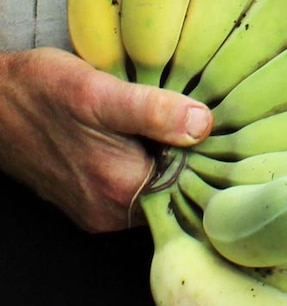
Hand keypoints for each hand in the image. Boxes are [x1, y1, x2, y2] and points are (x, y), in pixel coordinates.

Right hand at [0, 48, 212, 231]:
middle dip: (195, 165)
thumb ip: (153, 111)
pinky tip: (152, 140)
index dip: (214, 163)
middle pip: (178, 196)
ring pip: (158, 194)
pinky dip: (149, 169)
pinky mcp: (91, 203)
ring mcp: (100, 212)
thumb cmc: (39, 91)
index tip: (227, 137)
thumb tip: (203, 124)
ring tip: (180, 129)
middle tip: (207, 126)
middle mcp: (112, 213)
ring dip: (172, 166)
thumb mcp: (98, 91)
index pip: (195, 190)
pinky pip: (136, 192)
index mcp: (122, 191)